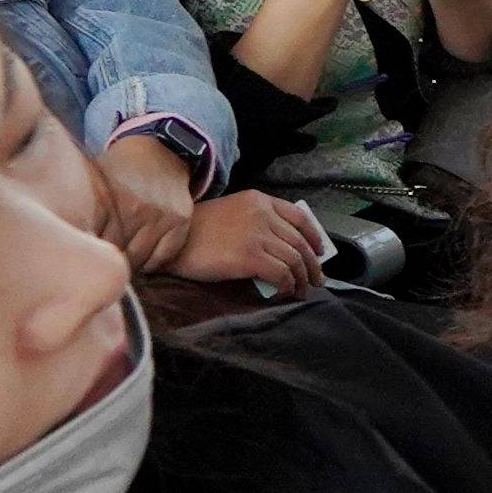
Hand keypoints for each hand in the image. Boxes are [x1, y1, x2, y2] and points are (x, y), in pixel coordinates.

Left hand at [88, 132, 202, 274]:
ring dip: (130, 265)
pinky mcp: (180, 220)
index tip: (87, 255)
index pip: (98, 244)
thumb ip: (82, 210)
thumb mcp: (95, 183)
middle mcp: (138, 209)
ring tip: (120, 263)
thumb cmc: (119, 170)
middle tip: (102, 262)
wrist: (159, 151)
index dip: (90, 253)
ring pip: (140, 259)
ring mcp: (162, 216)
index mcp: (111, 201)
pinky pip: (164, 256)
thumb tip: (65, 240)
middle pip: (118, 254)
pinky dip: (152, 263)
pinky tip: (142, 258)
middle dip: (109, 260)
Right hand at [178, 187, 324, 297]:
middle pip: (300, 242)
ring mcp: (257, 234)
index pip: (299, 216)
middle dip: (313, 264)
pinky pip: (281, 273)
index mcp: (259, 200)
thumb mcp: (231, 212)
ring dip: (302, 279)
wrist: (172, 239)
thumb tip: (280, 248)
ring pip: (294, 259)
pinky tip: (285, 292)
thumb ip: (257, 221)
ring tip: (302, 290)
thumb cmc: (196, 230)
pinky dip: (288, 285)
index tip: (319, 251)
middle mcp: (262, 214)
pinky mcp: (250, 256)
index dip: (314, 236)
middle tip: (316, 279)